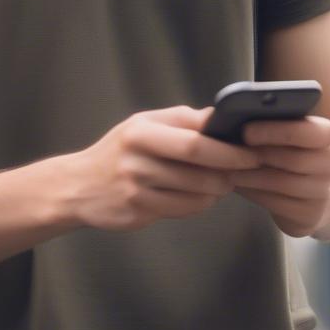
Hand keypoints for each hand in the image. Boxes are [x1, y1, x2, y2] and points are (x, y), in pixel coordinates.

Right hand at [65, 106, 266, 231]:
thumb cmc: (120, 150)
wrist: (79, 186)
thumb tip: (220, 116)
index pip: (195, 139)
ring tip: (223, 182)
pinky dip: (200, 204)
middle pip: (198, 168)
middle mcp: (137, 160)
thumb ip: (182, 120)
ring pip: (195, 194)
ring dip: (217, 189)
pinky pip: (183, 210)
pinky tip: (200, 196)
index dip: (228, 147)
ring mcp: (136, 189)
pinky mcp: (139, 212)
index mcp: (141, 131)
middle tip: (246, 169)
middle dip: (230, 169)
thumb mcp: (144, 124)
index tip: (250, 149)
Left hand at [231, 116, 329, 237]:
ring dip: (252, 176)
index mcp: (327, 137)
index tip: (247, 131)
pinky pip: (278, 205)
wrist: (315, 189)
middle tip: (230, 151)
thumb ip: (274, 115)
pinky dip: (254, 194)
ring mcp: (323, 194)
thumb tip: (240, 112)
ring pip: (285, 185)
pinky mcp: (309, 218)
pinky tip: (239, 185)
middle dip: (260, 155)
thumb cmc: (290, 149)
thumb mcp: (289, 128)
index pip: (314, 132)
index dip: (279, 131)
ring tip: (229, 169)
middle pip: (296, 160)